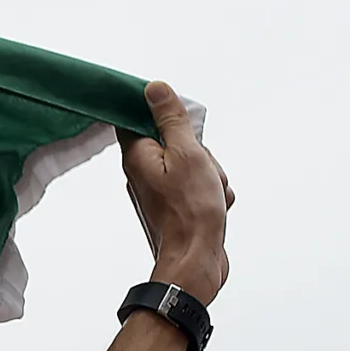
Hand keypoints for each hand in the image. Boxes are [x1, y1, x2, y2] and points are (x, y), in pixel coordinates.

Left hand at [118, 79, 234, 302]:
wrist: (197, 261)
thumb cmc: (191, 213)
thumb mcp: (187, 153)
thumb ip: (171, 120)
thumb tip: (154, 89)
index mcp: (137, 155)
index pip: (135, 117)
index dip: (157, 109)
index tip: (177, 113)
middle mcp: (143, 172)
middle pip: (176, 140)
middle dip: (200, 150)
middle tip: (203, 167)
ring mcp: (161, 189)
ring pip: (195, 163)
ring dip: (211, 174)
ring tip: (211, 191)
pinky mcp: (178, 205)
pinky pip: (202, 185)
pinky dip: (214, 192)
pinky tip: (215, 205)